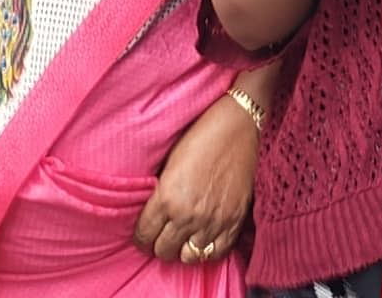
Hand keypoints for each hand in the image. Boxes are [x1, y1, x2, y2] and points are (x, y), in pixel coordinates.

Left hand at [133, 90, 257, 268]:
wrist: (240, 123)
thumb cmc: (202, 134)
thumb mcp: (170, 160)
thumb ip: (160, 191)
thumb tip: (150, 211)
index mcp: (167, 197)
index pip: (144, 235)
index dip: (141, 237)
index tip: (144, 234)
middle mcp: (188, 215)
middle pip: (164, 251)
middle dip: (159, 244)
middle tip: (162, 235)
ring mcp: (213, 221)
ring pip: (189, 257)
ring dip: (183, 249)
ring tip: (183, 238)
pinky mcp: (234, 222)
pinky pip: (216, 253)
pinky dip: (208, 250)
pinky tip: (203, 238)